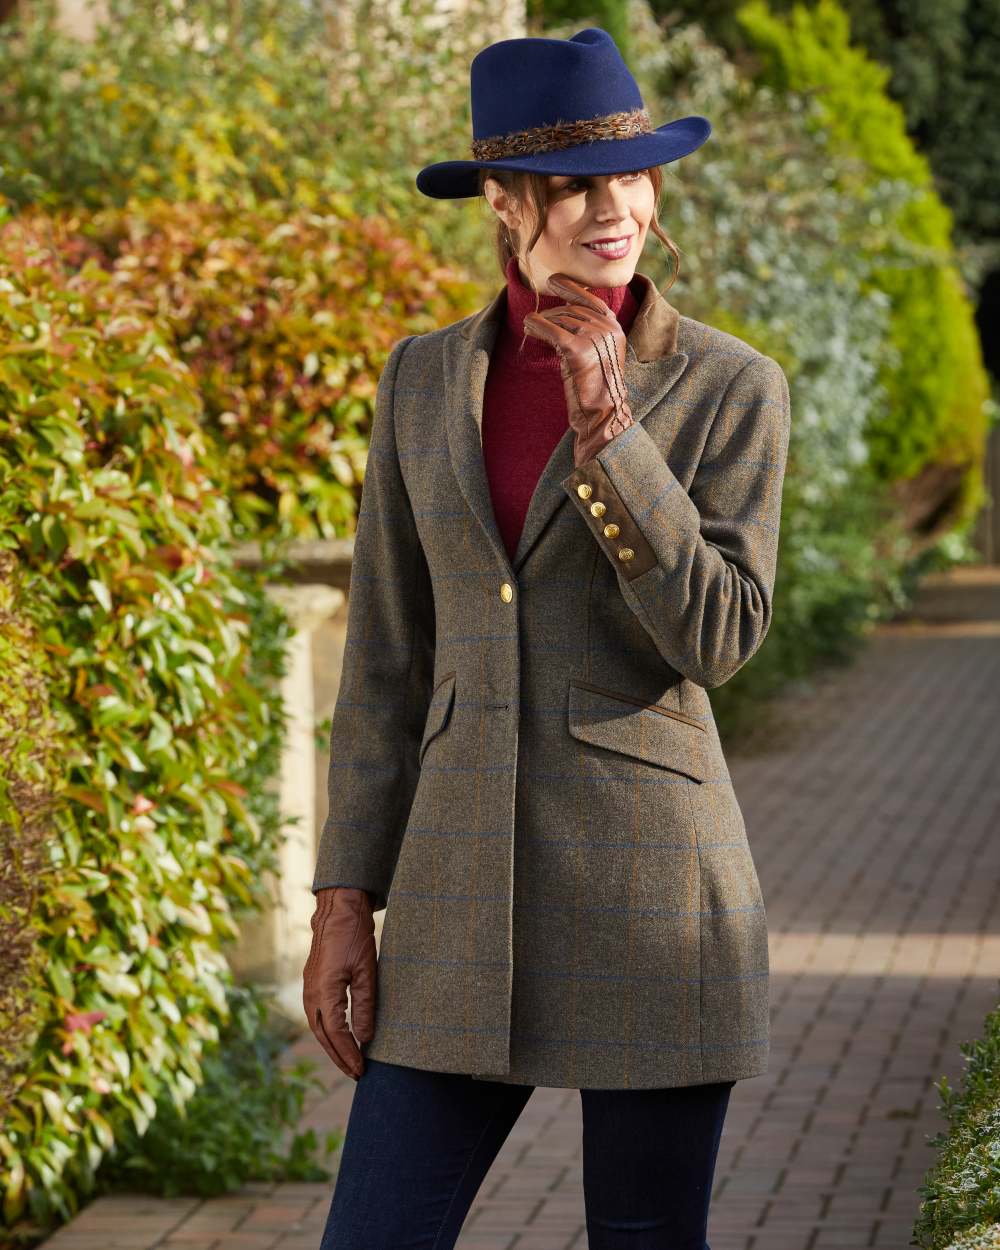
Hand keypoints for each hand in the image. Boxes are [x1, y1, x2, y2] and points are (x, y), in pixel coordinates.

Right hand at [302, 886, 376, 1080]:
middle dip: (339, 1056)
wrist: (337, 911)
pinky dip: (328, 1031)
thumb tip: (364, 1038)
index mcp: (324, 991)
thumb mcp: (366, 971)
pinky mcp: (312, 984)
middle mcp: (311, 994)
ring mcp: (309, 989)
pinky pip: (317, 1015)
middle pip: (323, 1036)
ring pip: (318, 1027)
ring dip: (332, 1046)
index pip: (336, 1033)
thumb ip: (364, 1006)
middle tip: (356, 1073)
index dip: (349, 1053)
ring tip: (349, 1061)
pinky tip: (339, 1037)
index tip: (362, 1068)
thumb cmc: (354, 937)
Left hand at [522, 271, 634, 466]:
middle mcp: (607, 329)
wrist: (602, 414)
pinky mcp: (578, 350)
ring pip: (560, 319)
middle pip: (571, 311)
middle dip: (551, 314)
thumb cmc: (596, 391)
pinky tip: (528, 327)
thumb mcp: (598, 357)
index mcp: (614, 329)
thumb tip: (561, 317)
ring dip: (541, 322)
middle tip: (535, 321)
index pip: (591, 300)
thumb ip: (588, 336)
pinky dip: (537, 326)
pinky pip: (552, 330)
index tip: (555, 280)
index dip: (571, 288)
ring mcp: (593, 338)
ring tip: (529, 327)